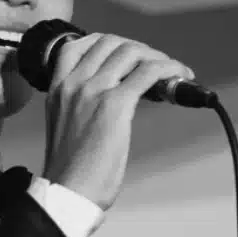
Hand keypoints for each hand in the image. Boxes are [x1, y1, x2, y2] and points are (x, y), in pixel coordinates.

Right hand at [41, 33, 192, 209]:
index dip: (107, 43)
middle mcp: (74, 83)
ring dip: (157, 57)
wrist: (68, 193)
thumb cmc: (70, 171)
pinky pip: (149, 72)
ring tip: (171, 72)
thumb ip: (78, 106)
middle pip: (109, 42)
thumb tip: (108, 100)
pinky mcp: (115, 105)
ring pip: (131, 52)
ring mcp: (94, 91)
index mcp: (57, 89)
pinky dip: (170, 69)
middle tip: (153, 64)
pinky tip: (180, 77)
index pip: (78, 45)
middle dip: (137, 49)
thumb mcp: (63, 126)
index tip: (126, 55)